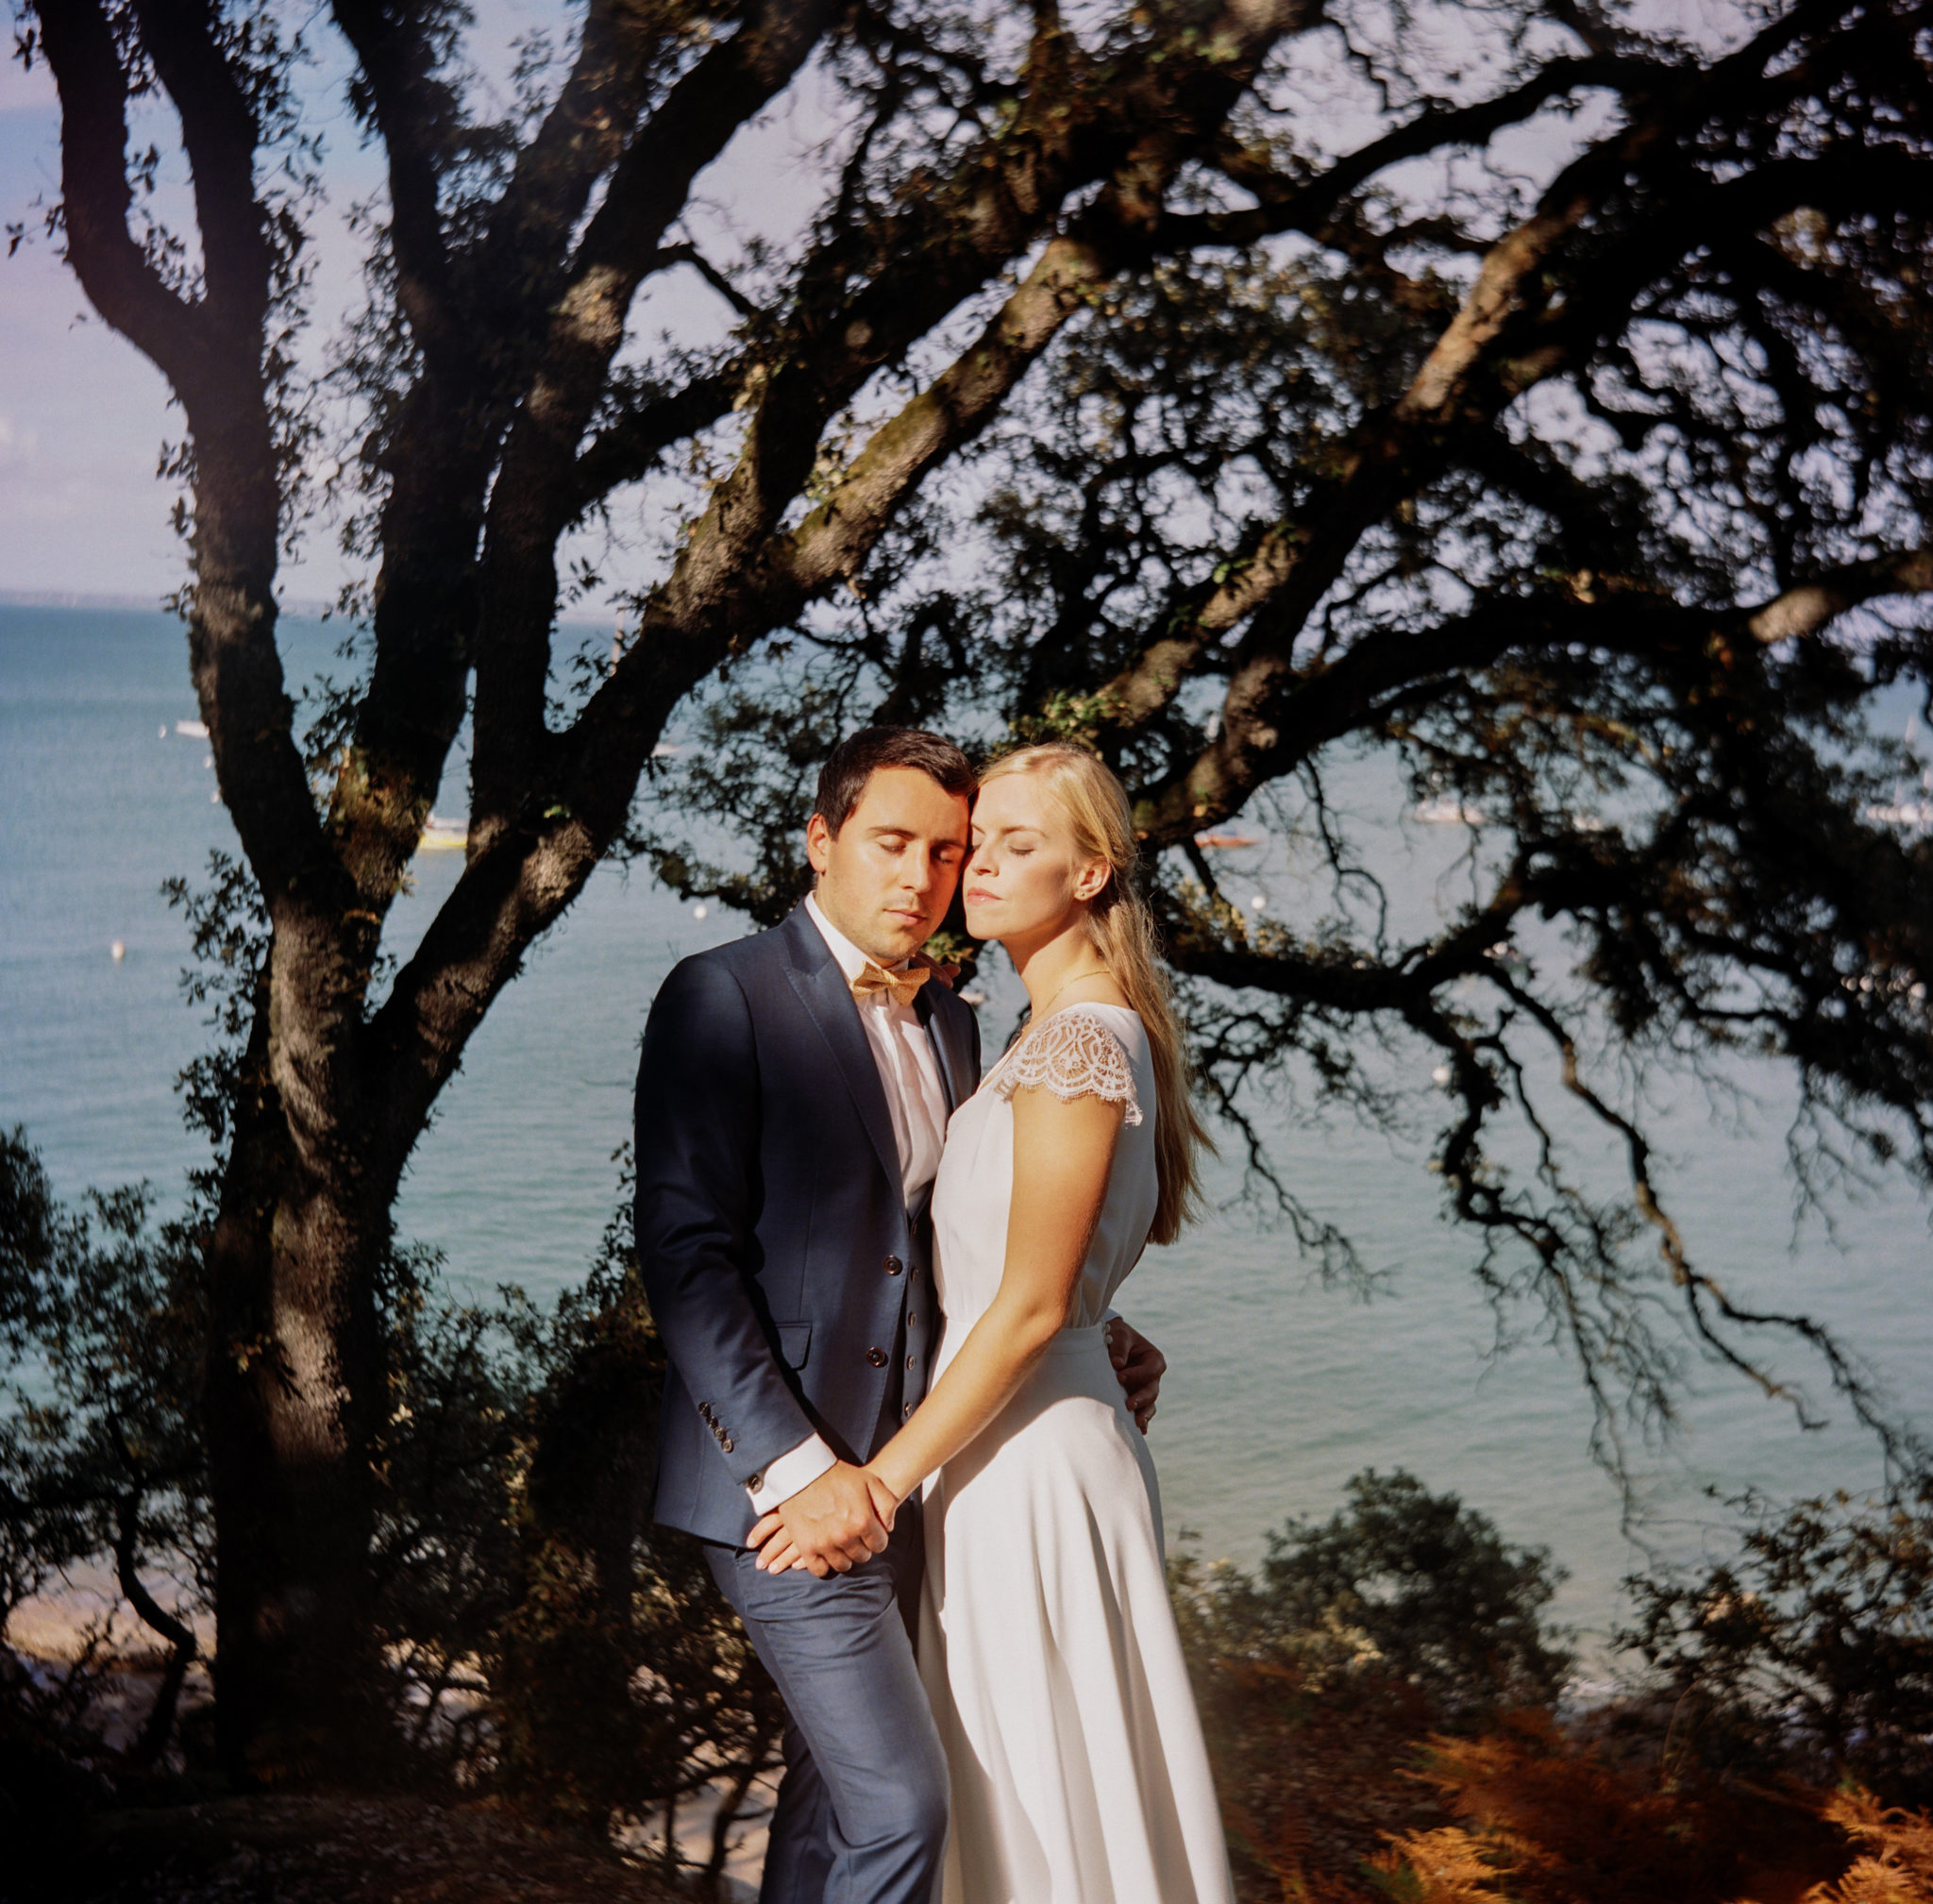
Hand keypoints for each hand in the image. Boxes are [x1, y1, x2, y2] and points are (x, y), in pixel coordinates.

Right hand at [747, 1460, 890, 1575]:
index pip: (879, 1545)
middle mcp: (845, 1536)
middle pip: (862, 1556)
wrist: (802, 1471)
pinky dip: (824, 1564)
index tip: (869, 1531)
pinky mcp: (806, 1547)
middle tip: (853, 1534)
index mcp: (862, 1520)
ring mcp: (825, 1544)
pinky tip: (826, 1552)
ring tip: (840, 1542)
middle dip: (861, 1546)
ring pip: (843, 1565)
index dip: (876, 1538)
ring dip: (844, 1555)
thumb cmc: (837, 1475)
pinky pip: (820, 1570)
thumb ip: (886, 1504)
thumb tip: (888, 1528)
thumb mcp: (869, 1480)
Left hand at [1107, 1317, 1165, 1433]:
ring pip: (1149, 1405)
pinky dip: (1141, 1422)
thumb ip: (1120, 1347)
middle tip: (1128, 1404)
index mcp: (1153, 1359)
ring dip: (1143, 1414)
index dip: (1138, 1374)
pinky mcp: (1135, 1399)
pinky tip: (1138, 1432)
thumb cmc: (1116, 1335)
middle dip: (1141, 1399)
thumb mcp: (1120, 1334)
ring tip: (1135, 1423)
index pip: (1151, 1369)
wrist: (1108, 1342)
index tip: (1120, 1377)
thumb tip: (1117, 1364)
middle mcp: (1152, 1377)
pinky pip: (1141, 1413)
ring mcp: (1144, 1390)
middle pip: (1152, 1391)